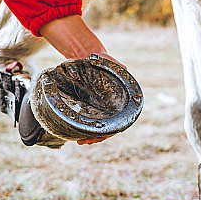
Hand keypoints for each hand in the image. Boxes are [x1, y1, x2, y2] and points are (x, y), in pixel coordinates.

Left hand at [39, 15, 124, 144]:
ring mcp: (100, 108)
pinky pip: (89, 122)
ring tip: (79, 142)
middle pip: (106, 129)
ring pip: (98, 129)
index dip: (109, 131)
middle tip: (84, 142)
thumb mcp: (108, 62)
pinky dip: (84, 129)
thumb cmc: (103, 60)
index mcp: (119, 101)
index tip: (100, 136)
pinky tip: (76, 133)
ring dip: (90, 137)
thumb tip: (124, 68)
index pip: (118, 122)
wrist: (92, 57)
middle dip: (96, 137)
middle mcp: (110, 107)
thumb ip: (116, 65)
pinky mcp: (91, 107)